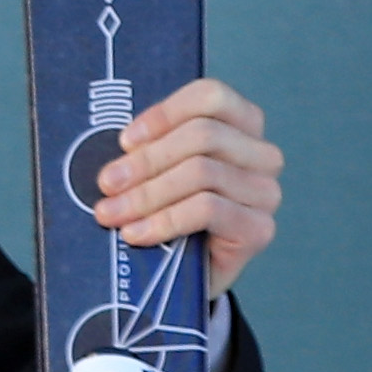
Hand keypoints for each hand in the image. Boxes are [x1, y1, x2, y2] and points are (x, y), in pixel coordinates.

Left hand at [97, 78, 280, 296]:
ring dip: (146, 194)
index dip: (164, 113)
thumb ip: (144, 149)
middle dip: (145, 161)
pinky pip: (208, 210)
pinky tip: (136, 233)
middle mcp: (261, 155)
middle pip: (203, 135)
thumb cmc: (165, 211)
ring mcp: (265, 192)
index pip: (211, 96)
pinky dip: (164, 220)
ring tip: (110, 214)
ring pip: (202, 173)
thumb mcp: (154, 172)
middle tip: (106, 183)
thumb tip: (113, 148)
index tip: (125, 141)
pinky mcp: (259, 228)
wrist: (182, 275)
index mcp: (240, 125)